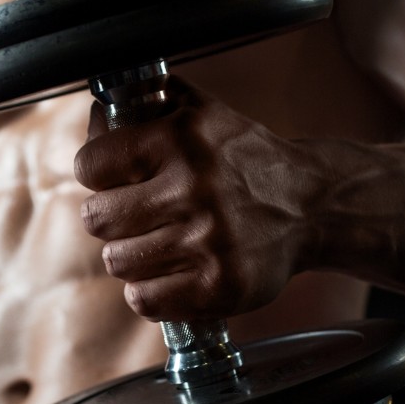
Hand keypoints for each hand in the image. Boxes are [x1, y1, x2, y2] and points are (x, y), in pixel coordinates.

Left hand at [74, 80, 321, 321]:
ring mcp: (207, 241)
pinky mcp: (220, 286)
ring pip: (118, 262)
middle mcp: (193, 188)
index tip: (109, 180)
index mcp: (182, 138)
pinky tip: (166, 274)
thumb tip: (94, 117)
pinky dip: (148, 292)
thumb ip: (150, 103)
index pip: (91, 165)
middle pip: (97, 219)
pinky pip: (145, 300)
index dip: (95, 174)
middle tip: (130, 217)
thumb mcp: (205, 114)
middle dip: (108, 219)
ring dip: (129, 257)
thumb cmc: (247, 160)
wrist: (313, 206)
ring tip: (154, 246)